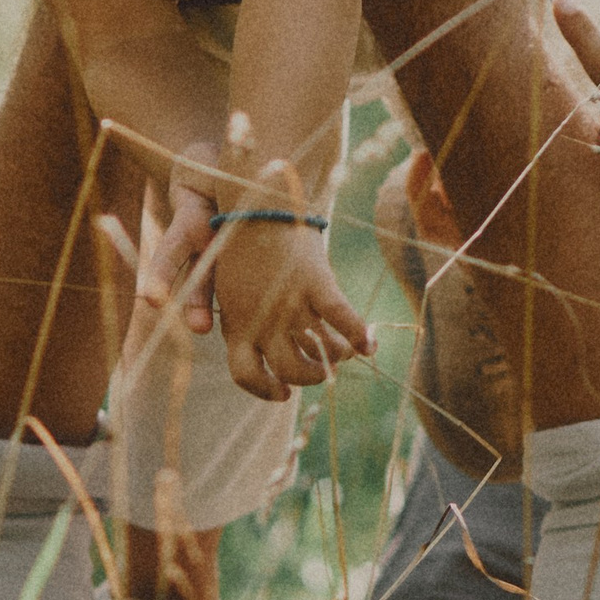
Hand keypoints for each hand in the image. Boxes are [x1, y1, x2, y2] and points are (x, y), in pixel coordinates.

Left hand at [208, 208, 375, 401]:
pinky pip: (343, 321)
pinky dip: (359, 337)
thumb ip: (242, 321)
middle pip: (289, 370)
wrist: (258, 206)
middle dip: (309, 377)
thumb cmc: (242, 248)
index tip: (283, 394)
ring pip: (320, 351)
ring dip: (336, 358)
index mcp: (236, 324)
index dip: (265, 390)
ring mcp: (290, 303)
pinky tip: (370, 346)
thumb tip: (262, 351)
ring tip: (345, 353)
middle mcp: (262, 320)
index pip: (246, 375)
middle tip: (321, 372)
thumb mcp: (230, 291)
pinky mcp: (316, 283)